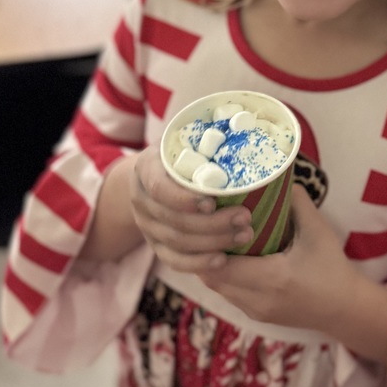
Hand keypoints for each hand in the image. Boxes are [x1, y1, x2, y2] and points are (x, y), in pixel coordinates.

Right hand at [130, 146, 253, 273]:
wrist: (154, 177)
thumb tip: (246, 124)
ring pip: (177, 242)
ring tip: (245, 234)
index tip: (213, 201)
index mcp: (146, 168)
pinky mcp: (156, 245)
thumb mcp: (187, 139)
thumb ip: (207, 137)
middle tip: (245, 217)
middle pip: (173, 220)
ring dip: (213, 241)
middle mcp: (141, 199)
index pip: (159, 188)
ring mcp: (147, 225)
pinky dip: (198, 263)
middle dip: (212, 223)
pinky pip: (174, 260)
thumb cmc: (182, 154)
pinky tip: (222, 260)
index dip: (184, 199)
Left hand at [199, 185, 354, 329]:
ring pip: (217, 287)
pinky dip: (223, 276)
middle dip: (205, 252)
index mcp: (273, 277)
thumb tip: (276, 178)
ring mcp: (256, 311)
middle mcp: (258, 299)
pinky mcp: (257, 315)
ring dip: (212, 265)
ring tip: (214, 238)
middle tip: (206, 225)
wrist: (346, 309)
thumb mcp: (318, 230)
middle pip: (212, 277)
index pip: (222, 264)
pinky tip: (229, 256)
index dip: (210, 242)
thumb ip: (297, 202)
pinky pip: (229, 294)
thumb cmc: (333, 267)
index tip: (210, 219)